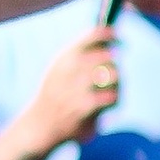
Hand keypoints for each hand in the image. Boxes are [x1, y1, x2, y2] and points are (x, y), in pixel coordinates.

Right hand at [23, 24, 120, 154]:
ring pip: (113, 75)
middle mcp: (69, 68)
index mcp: (65, 56)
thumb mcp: (60, 67)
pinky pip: (111, 96)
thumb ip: (81, 51)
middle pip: (108, 56)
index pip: (93, 36)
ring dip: (118, 83)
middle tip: (112, 74)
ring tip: (112, 91)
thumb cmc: (55, 94)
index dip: (111, 35)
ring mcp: (75, 87)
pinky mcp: (83, 107)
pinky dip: (114, 100)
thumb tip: (110, 33)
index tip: (120, 40)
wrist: (40, 125)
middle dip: (115, 65)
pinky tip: (108, 104)